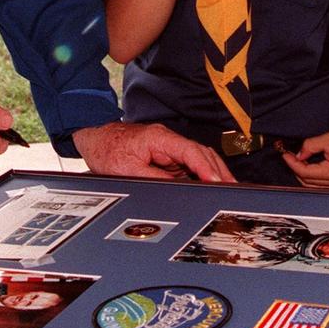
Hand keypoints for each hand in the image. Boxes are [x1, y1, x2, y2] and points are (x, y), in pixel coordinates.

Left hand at [73, 122, 234, 182]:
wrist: (94, 139)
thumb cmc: (107, 150)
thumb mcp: (127, 170)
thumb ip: (154, 179)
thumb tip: (178, 189)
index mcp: (159, 138)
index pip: (190, 151)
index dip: (206, 167)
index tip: (216, 181)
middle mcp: (167, 140)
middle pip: (200, 153)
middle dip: (218, 170)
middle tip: (233, 188)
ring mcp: (168, 147)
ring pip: (197, 158)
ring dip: (212, 172)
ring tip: (228, 188)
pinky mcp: (166, 156)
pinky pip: (188, 163)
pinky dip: (201, 173)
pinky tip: (210, 184)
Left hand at [281, 127, 328, 187]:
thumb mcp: (328, 138)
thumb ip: (310, 146)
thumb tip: (299, 154)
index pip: (305, 173)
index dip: (292, 163)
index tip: (286, 155)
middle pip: (307, 181)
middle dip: (296, 168)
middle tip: (289, 156)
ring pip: (313, 185)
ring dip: (303, 174)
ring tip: (297, 161)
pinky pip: (321, 184)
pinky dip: (312, 177)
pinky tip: (309, 167)